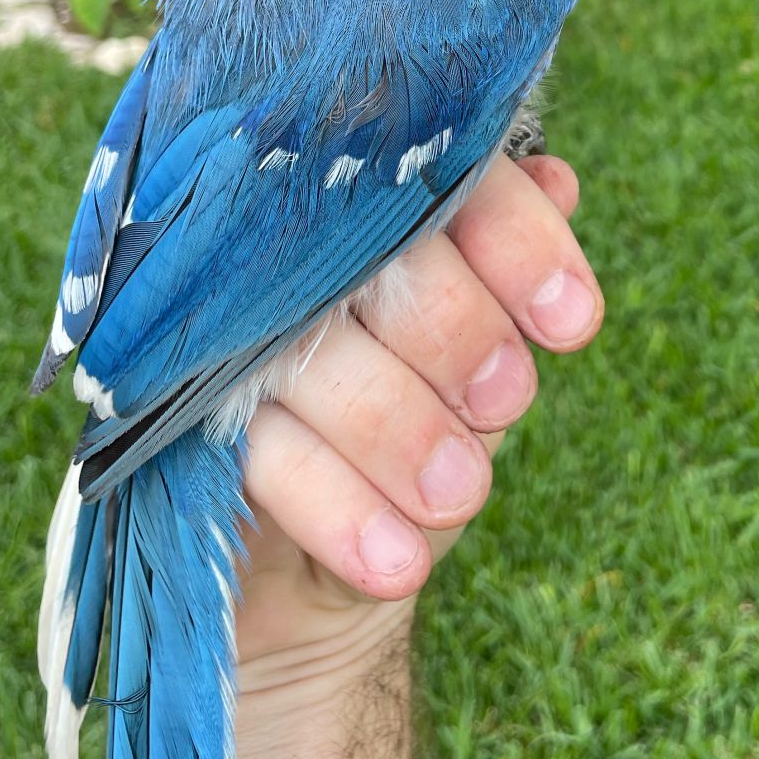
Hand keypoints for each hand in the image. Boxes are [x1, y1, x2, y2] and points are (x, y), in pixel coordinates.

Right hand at [237, 153, 603, 663]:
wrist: (315, 575)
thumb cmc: (408, 440)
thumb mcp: (472, 375)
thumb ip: (505, 282)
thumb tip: (559, 184)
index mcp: (370, 220)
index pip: (444, 183)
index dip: (517, 239)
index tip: (573, 324)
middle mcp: (292, 259)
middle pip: (370, 254)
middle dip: (454, 330)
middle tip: (504, 402)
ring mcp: (228, 340)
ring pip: (309, 350)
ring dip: (399, 426)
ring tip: (459, 496)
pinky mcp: (185, 424)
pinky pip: (265, 449)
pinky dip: (340, 505)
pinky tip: (397, 560)